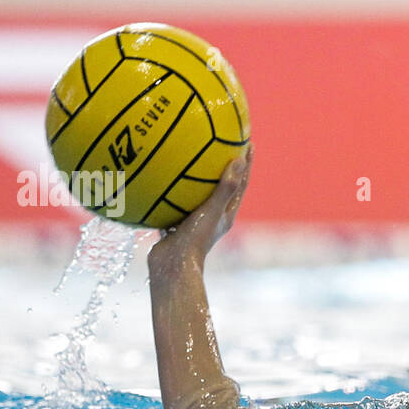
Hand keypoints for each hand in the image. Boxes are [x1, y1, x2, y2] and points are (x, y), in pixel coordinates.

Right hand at [150, 143, 252, 267]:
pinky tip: (160, 175)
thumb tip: (238, 161)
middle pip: (223, 186)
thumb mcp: (212, 211)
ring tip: (191, 154)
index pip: (241, 183)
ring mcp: (195, 221)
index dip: (246, 163)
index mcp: (226, 214)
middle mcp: (213, 217)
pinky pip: (174, 202)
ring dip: (197, 177)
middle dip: (224, 165)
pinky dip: (171, 189)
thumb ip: (225, 188)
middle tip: (223, 142)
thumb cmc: (195, 240)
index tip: (248, 142)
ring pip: (198, 194)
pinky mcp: (177, 225)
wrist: (172, 266)